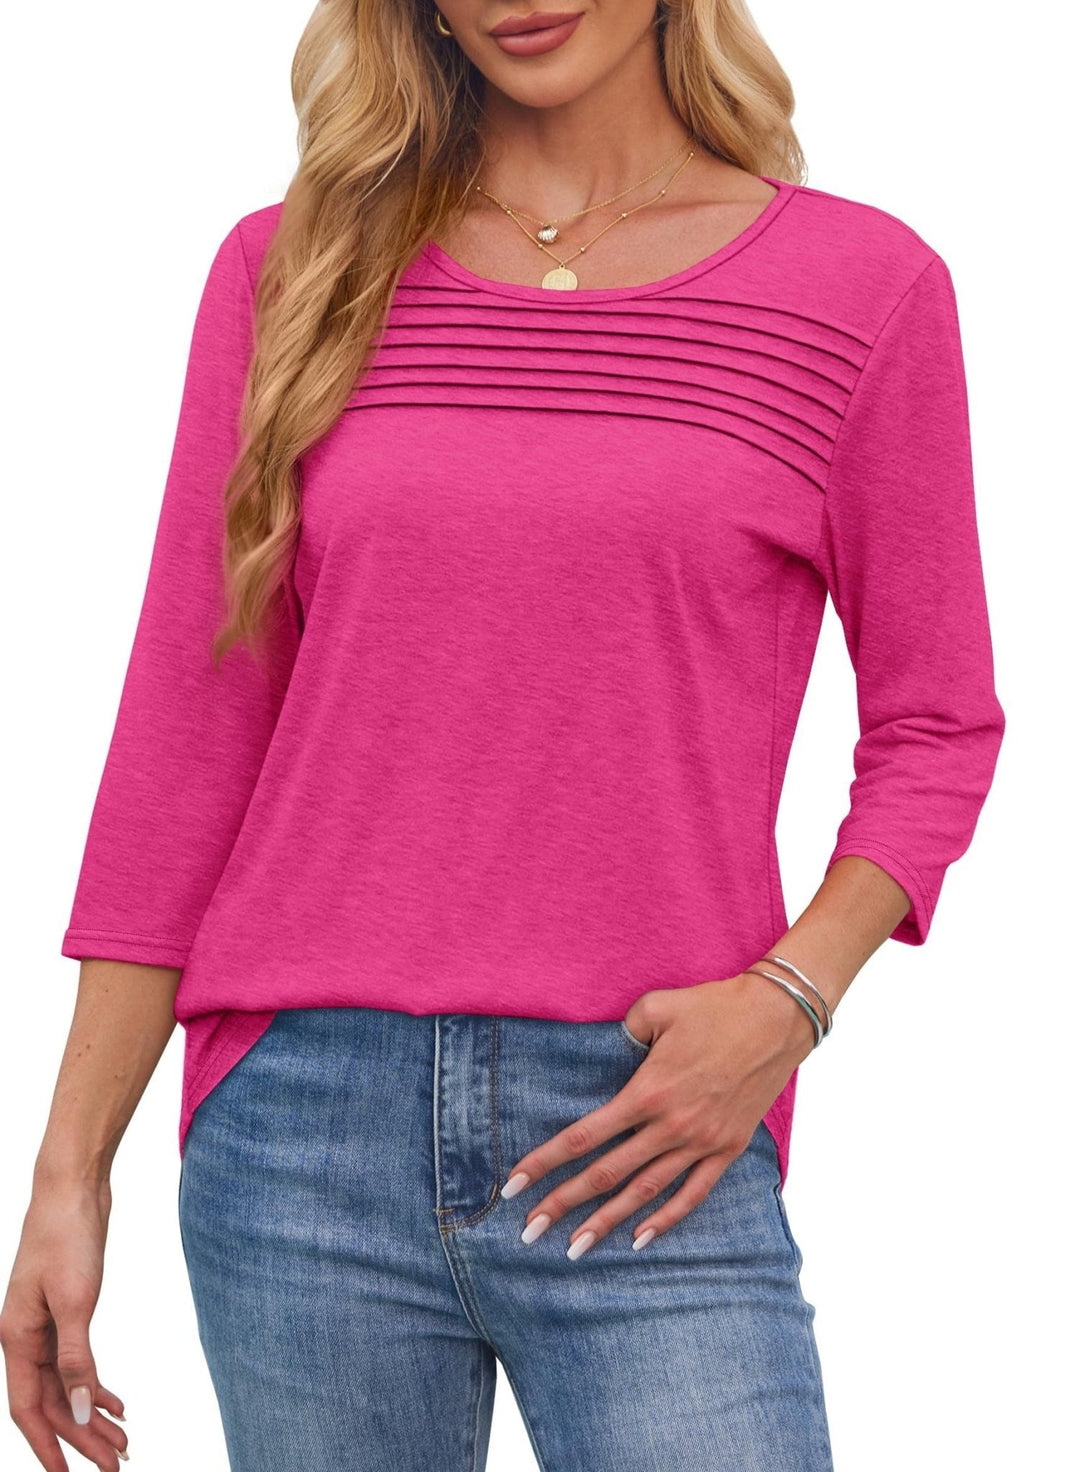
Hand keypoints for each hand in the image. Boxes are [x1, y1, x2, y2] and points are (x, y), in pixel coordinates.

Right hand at [0, 1174, 128, 1470]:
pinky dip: (96, 1384)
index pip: (29, 1409)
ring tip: (124, 1441)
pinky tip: (117, 1402)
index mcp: (17, 1338)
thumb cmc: (67, 1236)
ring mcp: (45, 1325)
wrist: (73, 1188)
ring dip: (93, 1414)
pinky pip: (77, 1362)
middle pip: (53, 1403)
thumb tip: (83, 1411)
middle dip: (82, 1437)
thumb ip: (78, 1358)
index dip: (48, 1446)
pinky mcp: (67, 1310)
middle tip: (117, 1462)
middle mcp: (26, 1337)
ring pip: (67, 1385)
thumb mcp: (75, 1300)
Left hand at [501, 972, 814, 1255]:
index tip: (515, 1184)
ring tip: (574, 1248)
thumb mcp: (657, 1007)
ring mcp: (701, 1142)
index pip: (584, 1137)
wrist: (779, 1017)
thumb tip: (613, 1047)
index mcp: (647, 1092)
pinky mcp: (728, 1148)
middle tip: (529, 1232)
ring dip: (607, 1222)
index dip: (546, 1162)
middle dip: (563, 1204)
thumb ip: (625, 1030)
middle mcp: (671, 1125)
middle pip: (606, 1174)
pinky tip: (639, 1239)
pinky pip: (693, 1194)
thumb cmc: (715, 1006)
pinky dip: (666, 1220)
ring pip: (645, 1193)